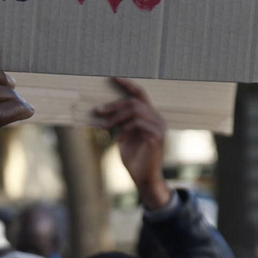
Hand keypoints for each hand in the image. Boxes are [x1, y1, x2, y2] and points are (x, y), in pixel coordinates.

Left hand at [96, 77, 170, 210]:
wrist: (144, 179)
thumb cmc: (134, 160)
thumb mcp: (124, 137)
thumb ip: (120, 123)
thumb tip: (105, 111)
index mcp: (151, 117)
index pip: (140, 94)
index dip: (127, 84)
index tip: (112, 77)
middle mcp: (158, 119)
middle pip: (134, 101)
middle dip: (113, 105)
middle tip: (98, 111)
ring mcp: (159, 127)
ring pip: (135, 110)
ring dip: (116, 117)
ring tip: (105, 127)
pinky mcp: (157, 136)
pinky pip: (137, 124)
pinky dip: (125, 130)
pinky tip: (119, 140)